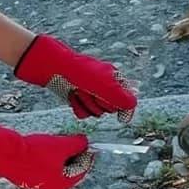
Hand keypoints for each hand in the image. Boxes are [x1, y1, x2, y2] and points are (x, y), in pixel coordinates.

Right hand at [0, 122, 92, 188]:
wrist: (6, 153)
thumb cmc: (34, 153)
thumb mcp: (61, 146)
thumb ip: (77, 144)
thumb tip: (85, 142)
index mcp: (60, 186)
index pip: (81, 170)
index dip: (86, 155)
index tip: (87, 144)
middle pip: (68, 170)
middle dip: (71, 154)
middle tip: (72, 141)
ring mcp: (36, 183)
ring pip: (55, 167)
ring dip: (58, 155)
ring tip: (56, 142)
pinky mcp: (25, 176)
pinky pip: (42, 166)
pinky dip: (46, 157)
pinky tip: (43, 146)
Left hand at [15, 35, 136, 119]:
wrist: (55, 69)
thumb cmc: (82, 73)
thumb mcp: (106, 86)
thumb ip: (122, 97)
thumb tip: (132, 106)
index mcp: (114, 79)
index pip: (127, 98)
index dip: (125, 108)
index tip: (123, 119)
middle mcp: (104, 87)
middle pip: (111, 108)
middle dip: (101, 104)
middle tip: (92, 93)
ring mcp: (91, 93)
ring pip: (96, 112)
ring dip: (88, 104)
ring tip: (80, 92)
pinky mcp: (79, 99)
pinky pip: (83, 113)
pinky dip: (78, 107)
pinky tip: (73, 97)